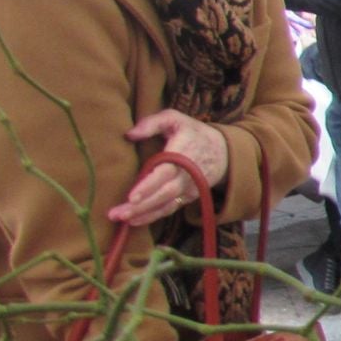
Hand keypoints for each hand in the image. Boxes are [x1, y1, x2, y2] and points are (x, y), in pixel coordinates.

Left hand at [113, 110, 228, 225]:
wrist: (223, 151)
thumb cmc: (193, 133)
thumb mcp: (175, 119)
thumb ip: (152, 123)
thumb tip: (129, 134)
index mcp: (182, 153)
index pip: (165, 172)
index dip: (149, 186)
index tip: (131, 196)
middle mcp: (187, 174)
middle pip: (164, 194)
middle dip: (141, 206)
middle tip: (117, 214)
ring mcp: (189, 188)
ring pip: (166, 205)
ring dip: (143, 214)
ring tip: (122, 220)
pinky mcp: (188, 197)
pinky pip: (169, 209)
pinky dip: (152, 217)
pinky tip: (134, 220)